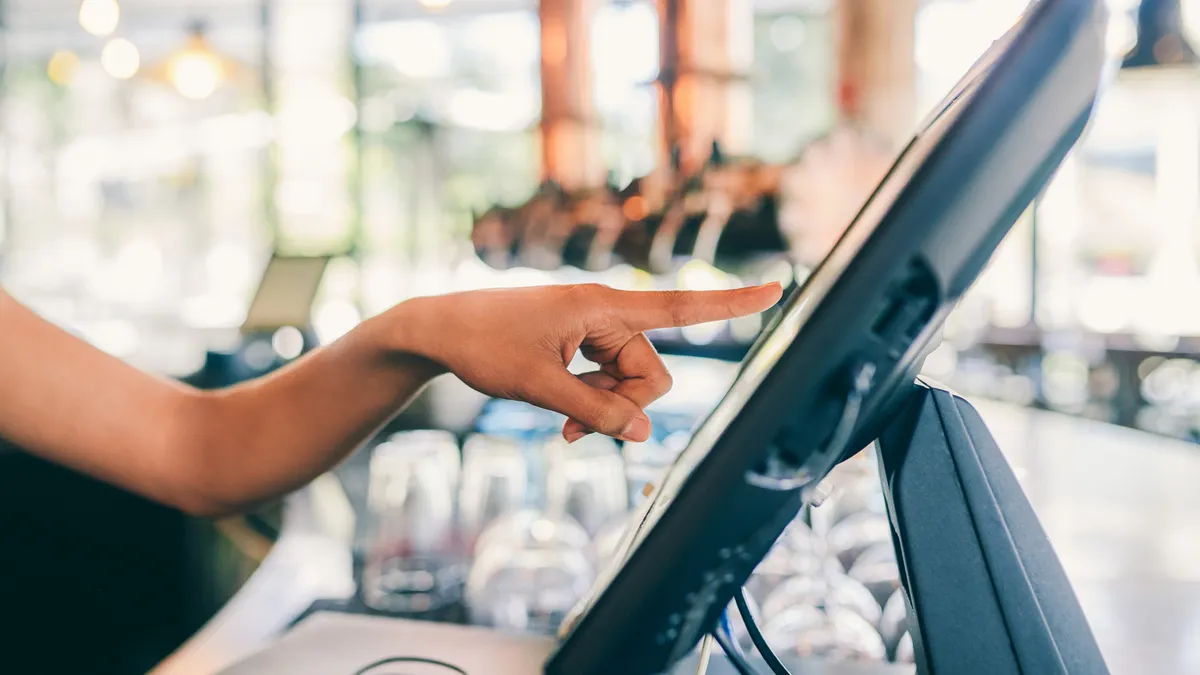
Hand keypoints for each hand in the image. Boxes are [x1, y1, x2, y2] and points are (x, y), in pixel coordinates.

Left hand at [393, 282, 781, 442]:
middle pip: (651, 372)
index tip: (778, 288)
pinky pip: (606, 382)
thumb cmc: (483, 344)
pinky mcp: (578, 345)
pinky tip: (562, 422)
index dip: (732, 304)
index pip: (681, 306)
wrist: (439, 329)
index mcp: (602, 306)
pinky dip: (591, 404)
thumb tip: (643, 436)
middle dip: (625, 406)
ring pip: (629, 384)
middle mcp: (605, 314)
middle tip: (577, 426)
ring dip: (603, 410)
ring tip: (562, 428)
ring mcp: (592, 331)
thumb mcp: (538, 386)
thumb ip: (594, 411)